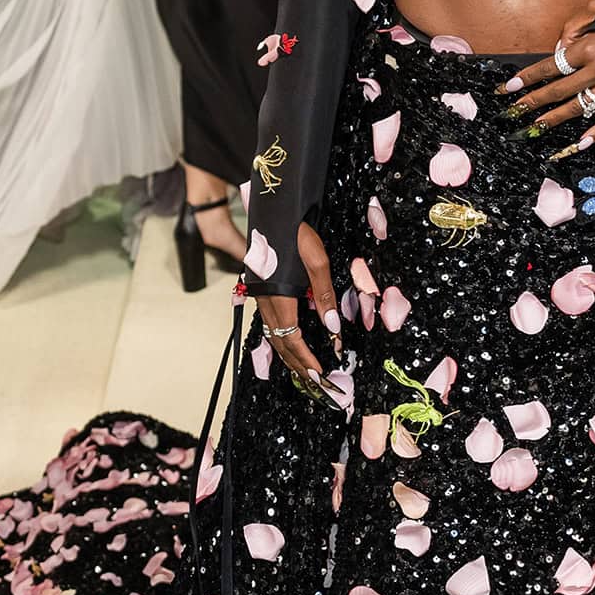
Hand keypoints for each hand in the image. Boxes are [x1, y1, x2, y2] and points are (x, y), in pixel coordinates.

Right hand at [254, 223, 341, 382]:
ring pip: (273, 335)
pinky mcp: (262, 290)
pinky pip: (271, 323)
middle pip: (280, 343)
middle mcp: (266, 300)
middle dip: (297, 365)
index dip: (306, 359)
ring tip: (303, 371)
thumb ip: (324, 295)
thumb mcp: (317, 261)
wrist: (276, 211)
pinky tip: (290, 343)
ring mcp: (262, 296)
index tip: (320, 375)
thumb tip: (332, 327)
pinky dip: (281, 339)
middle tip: (314, 383)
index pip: (292, 339)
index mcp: (279, 296)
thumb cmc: (297, 232)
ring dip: (288, 355)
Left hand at [500, 8, 594, 154]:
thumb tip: (558, 50)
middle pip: (558, 90)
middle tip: (516, 110)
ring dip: (555, 118)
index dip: (528, 78)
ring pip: (578, 107)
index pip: (549, 66)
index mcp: (588, 46)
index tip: (510, 87)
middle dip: (533, 101)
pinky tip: (580, 143)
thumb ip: (573, 28)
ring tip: (537, 127)